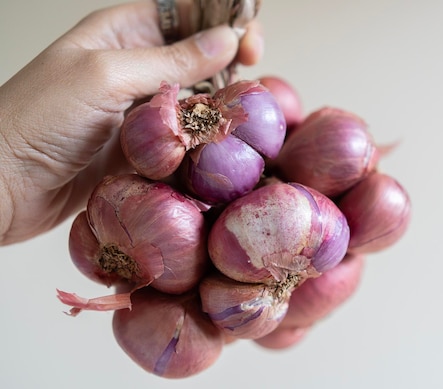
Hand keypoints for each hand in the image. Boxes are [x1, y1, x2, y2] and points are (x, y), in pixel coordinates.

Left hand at [0, 0, 262, 244]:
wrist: (1, 186)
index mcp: (121, 33)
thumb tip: (228, 39)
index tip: (249, 43)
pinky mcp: (141, 148)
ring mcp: (138, 110)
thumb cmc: (37, 120)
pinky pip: (182, 138)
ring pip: (194, 100)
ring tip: (239, 115)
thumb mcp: (107, 77)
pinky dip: (202, 141)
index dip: (222, 21)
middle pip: (197, 57)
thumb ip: (171, 60)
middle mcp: (134, 68)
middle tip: (251, 78)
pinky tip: (216, 146)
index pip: (185, 14)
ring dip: (217, 107)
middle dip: (228, 64)